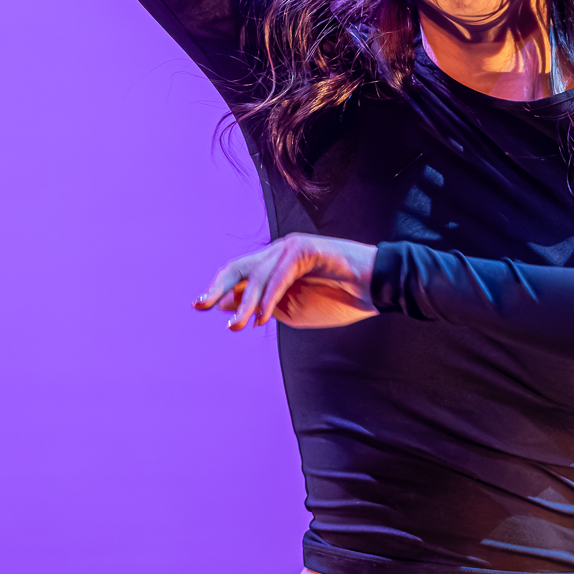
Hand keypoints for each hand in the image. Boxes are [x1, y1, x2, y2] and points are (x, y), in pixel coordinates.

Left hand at [193, 233, 379, 329]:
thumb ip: (264, 306)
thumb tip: (230, 306)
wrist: (374, 288)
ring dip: (246, 303)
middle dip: (217, 287)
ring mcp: (292, 247)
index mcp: (275, 265)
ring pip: (258, 274)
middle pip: (239, 267)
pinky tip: (263, 318)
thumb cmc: (338, 299)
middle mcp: (279, 251)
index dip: (218, 289)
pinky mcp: (306, 248)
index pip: (239, 274)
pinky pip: (280, 275)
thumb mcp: (293, 311)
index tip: (198, 307)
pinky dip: (269, 297)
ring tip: (238, 326)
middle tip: (200, 306)